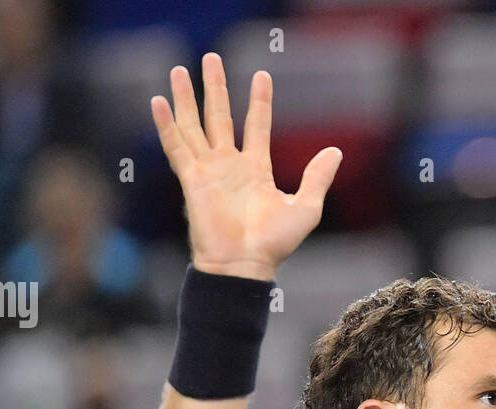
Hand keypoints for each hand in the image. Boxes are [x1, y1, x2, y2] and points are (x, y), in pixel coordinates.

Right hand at [151, 52, 342, 280]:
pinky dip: (166, 124)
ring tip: (180, 70)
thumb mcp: (306, 207)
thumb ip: (318, 178)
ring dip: (186, 98)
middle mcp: (229, 166)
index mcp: (255, 170)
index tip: (262, 76)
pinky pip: (176, 146)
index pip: (256, 126)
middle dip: (215, 87)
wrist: (244, 264)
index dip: (259, 102)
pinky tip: (159, 101)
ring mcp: (208, 171)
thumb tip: (336, 151)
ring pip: (194, 125)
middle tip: (211, 57)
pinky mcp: (191, 180)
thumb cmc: (274, 244)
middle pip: (219, 117)